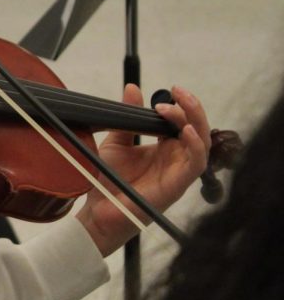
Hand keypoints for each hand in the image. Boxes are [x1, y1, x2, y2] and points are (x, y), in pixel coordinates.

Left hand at [74, 84, 210, 256]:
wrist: (97, 211)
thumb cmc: (108, 181)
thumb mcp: (116, 142)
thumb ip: (128, 117)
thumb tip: (133, 88)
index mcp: (163, 148)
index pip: (182, 122)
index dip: (180, 105)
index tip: (169, 91)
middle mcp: (175, 159)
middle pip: (198, 129)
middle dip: (192, 107)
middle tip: (178, 91)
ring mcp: (178, 172)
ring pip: (203, 143)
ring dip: (193, 121)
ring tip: (175, 107)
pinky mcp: (177, 186)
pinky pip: (196, 164)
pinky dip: (195, 145)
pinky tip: (184, 131)